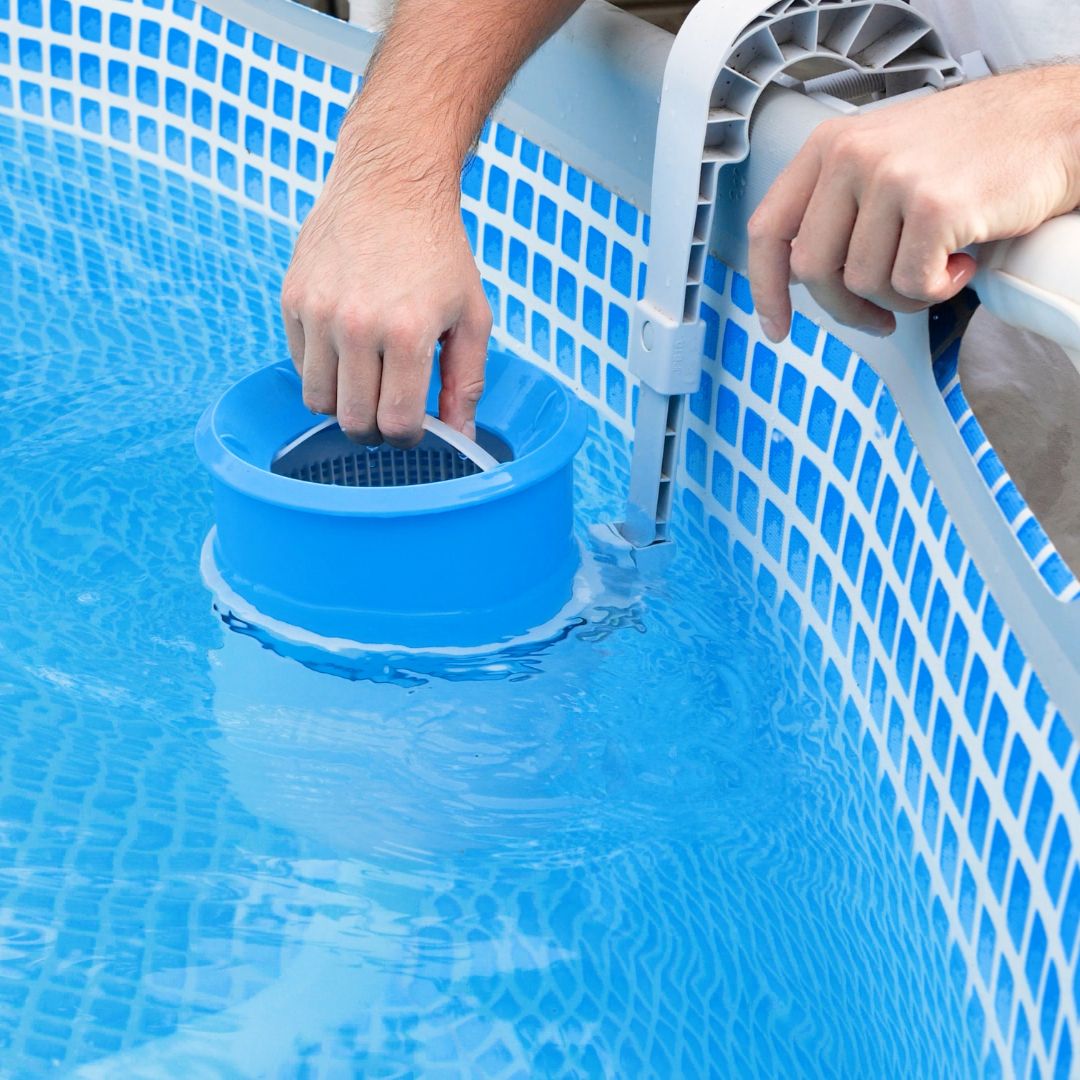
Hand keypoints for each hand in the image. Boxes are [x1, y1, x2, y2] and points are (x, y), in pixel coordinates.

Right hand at [280, 144, 490, 445]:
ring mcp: (318, 312)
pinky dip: (322, 372)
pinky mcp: (293, 299)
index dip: (408, 437)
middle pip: (353, 420)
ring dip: (343, 405)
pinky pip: (300, 366)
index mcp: (407, 332)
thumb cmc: (438, 251)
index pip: (396, 422)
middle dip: (374, 430)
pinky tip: (347, 351)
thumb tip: (460, 434)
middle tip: (389, 413)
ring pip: (318, 401)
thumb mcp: (472, 316)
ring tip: (367, 383)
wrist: (390, 184)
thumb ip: (466, 381)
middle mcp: (356, 325)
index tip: (413, 427)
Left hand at [748, 65, 1079, 342]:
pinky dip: (940, 290)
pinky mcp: (933, 207)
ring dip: (904, 294)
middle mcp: (851, 157)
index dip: (767, 290)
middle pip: (814, 271)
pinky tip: (964, 261)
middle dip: (847, 307)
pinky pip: (912, 285)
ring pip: (865, 283)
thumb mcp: (885, 158)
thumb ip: (838, 205)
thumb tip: (800, 274)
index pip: (769, 230)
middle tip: (882, 316)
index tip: (777, 328)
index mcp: (829, 146)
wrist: (1055, 124)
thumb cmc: (973, 151)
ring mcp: (891, 179)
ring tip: (940, 266)